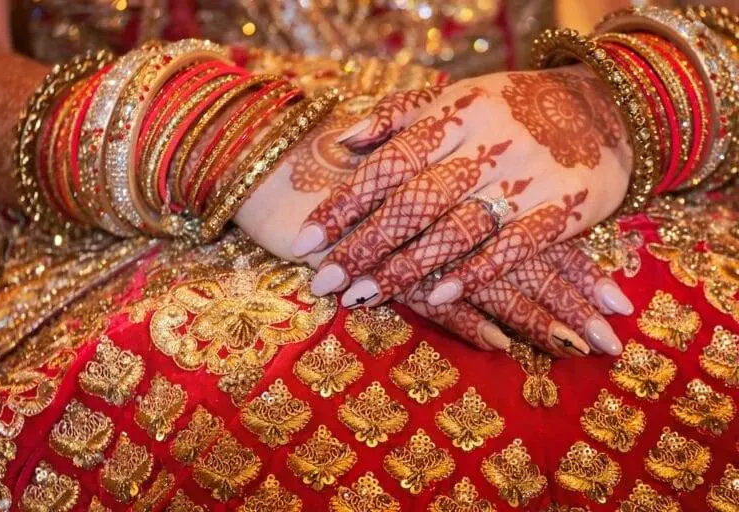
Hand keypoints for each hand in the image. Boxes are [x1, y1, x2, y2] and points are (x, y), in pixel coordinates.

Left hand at [290, 65, 634, 354]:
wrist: (606, 107)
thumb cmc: (515, 108)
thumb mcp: (459, 97)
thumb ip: (399, 118)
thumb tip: (340, 143)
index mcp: (457, 112)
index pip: (389, 163)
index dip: (344, 203)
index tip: (306, 240)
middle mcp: (489, 143)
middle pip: (415, 201)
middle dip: (364, 245)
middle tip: (324, 282)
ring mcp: (529, 176)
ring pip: (456, 228)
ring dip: (406, 267)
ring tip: (363, 297)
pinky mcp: (565, 206)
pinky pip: (513, 246)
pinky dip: (473, 273)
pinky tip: (436, 298)